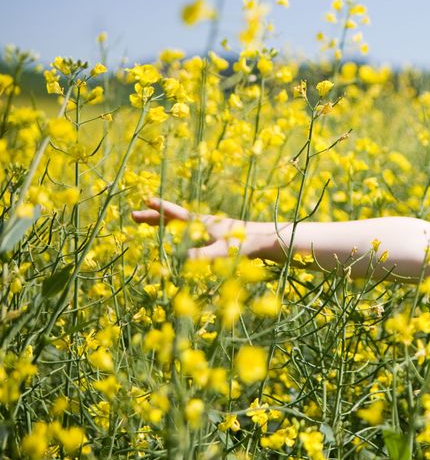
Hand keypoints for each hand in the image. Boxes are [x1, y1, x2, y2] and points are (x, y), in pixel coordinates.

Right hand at [130, 197, 250, 258]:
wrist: (265, 241)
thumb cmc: (244, 245)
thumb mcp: (222, 252)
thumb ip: (203, 256)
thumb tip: (181, 259)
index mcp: (200, 223)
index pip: (174, 214)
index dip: (158, 210)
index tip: (144, 201)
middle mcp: (203, 223)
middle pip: (173, 217)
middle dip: (153, 216)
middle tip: (133, 215)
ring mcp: (209, 228)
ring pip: (180, 223)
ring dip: (163, 221)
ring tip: (149, 221)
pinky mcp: (216, 235)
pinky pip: (190, 230)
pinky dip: (177, 229)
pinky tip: (176, 235)